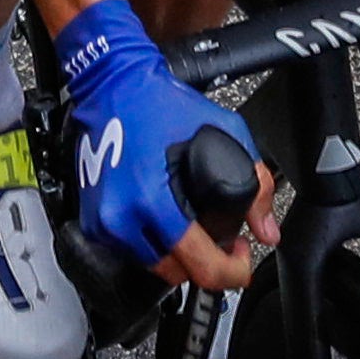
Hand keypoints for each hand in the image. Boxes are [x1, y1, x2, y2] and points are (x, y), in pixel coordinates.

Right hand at [55, 0, 275, 290]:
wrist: (112, 84)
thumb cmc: (160, 102)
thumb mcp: (225, 130)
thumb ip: (256, 183)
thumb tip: (267, 230)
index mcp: (153, 201)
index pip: (199, 266)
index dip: (231, 271)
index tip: (240, 258)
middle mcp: (123, 219)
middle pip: (176, 275)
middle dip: (205, 264)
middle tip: (222, 242)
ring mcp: (103, 223)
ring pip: (153, 267)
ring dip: (178, 257)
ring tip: (194, 231)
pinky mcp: (92, 220)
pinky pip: (130, 251)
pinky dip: (153, 244)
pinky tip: (167, 222)